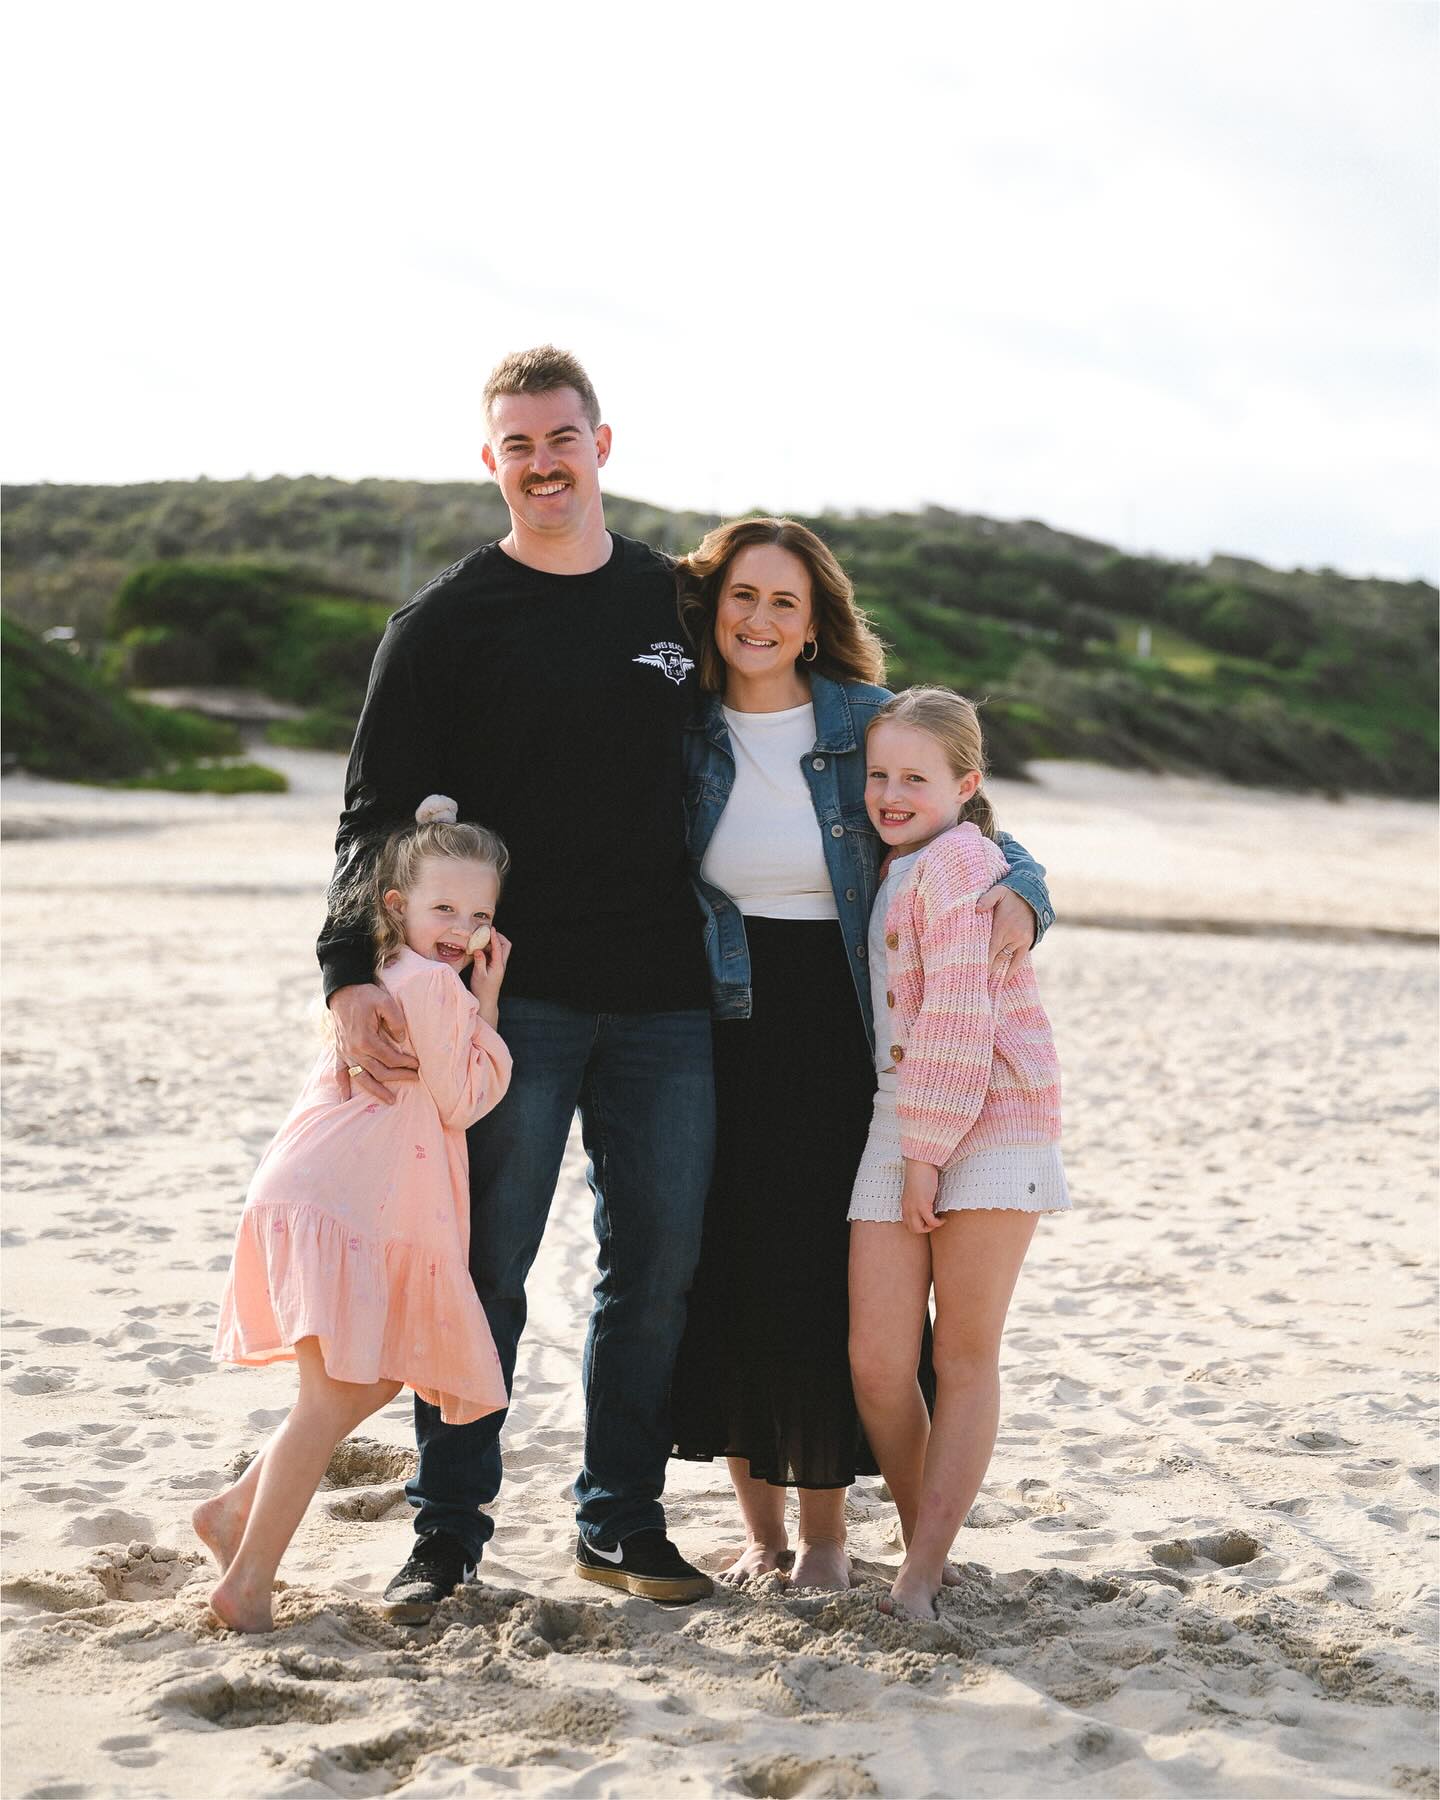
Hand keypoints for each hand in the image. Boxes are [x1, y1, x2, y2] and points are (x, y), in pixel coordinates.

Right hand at [329, 982, 418, 1103]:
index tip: (418, 1064)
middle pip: (379, 1071)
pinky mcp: (339, 1051)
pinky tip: (345, 1099)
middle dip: (399, 1077)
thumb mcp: (386, 1002)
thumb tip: (402, 1040)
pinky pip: (339, 1072)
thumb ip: (396, 1022)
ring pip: (362, 1078)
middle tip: (415, 1078)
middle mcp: (354, 1051)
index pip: (390, 1058)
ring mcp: (345, 1052)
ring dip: (376, 1091)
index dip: (406, 1063)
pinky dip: (342, 1085)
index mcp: (366, 1040)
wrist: (343, 989)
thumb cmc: (365, 995)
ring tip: (390, 1100)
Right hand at [468, 929, 511, 1029]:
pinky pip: (494, 955)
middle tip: (487, 933)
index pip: (498, 947)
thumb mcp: (479, 975)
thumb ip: (479, 961)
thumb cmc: (482, 990)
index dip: (494, 937)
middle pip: (505, 946)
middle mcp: (501, 964)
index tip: (490, 929)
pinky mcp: (495, 968)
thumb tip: (478, 949)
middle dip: (498, 937)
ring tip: (481, 940)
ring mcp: (499, 966)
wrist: (486, 1001)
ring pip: (500, 950)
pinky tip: (480, 950)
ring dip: (492, 943)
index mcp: (498, 965)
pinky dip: (489, 950)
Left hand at [900, 1159, 943, 1234]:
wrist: (920, 1162)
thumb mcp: (916, 1189)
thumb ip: (919, 1198)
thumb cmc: (920, 1173)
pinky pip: (931, 1221)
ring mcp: (914, 1207)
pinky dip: (938, 1223)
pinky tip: (943, 1218)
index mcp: (904, 1204)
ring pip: (919, 1229)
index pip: (907, 1223)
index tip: (928, 1220)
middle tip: (935, 1222)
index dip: (918, 1225)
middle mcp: (907, 1208)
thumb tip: (928, 1205)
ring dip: (930, 1228)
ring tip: (939, 1221)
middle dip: (925, 1229)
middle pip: (912, 1229)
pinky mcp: (923, 1205)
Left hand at [977, 885, 1036, 983]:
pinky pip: (1019, 960)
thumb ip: (986, 899)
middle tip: (974, 982)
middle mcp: (1012, 936)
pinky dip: (1011, 971)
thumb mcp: (998, 891)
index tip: (972, 973)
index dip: (981, 962)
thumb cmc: (1011, 892)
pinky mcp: (1027, 942)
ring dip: (996, 971)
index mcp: (1001, 926)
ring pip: (1005, 960)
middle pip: (996, 957)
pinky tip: (1003, 981)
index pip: (989, 949)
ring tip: (985, 984)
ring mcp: (1021, 940)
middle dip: (985, 969)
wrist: (1033, 893)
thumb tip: (976, 909)